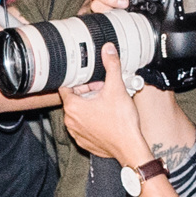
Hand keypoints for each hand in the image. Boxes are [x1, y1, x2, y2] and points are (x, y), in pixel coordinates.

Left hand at [58, 46, 149, 162]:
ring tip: (108, 103)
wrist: (129, 147)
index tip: (91, 79)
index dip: (80, 80)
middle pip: (74, 99)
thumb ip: (111, 65)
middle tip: (105, 89)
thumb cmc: (121, 121)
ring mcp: (76, 133)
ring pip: (79, 113)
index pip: (67, 86)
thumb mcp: (117, 87)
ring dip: (90, 106)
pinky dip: (93, 120)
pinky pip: (84, 126)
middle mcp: (70, 121)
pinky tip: (107, 117)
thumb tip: (108, 49)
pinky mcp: (84, 141)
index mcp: (73, 106)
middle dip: (88, 92)